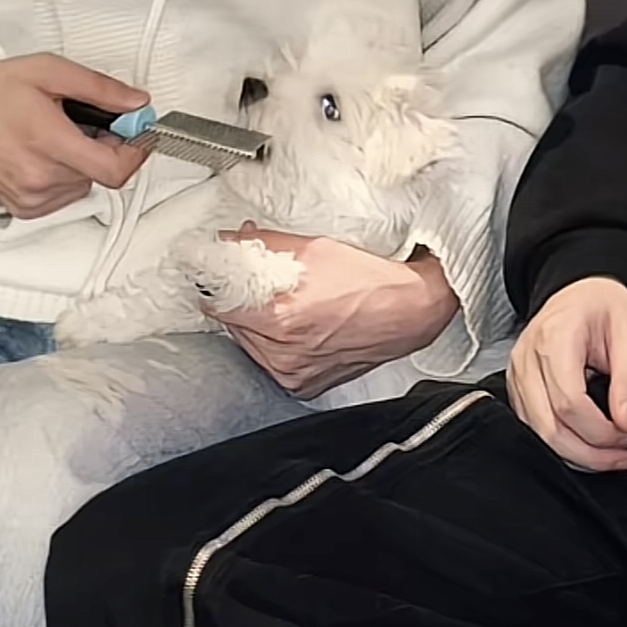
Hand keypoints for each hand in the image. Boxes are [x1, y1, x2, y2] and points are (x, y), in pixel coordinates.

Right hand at [0, 54, 149, 218]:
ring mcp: (33, 197)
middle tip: (85, 123)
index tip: (137, 134)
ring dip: (82, 162)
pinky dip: (64, 176)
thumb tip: (135, 102)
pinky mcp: (25, 209)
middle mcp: (41, 177)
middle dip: (104, 147)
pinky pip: (64, 196)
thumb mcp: (47, 71)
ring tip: (55, 136)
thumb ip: (98, 88)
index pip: (115, 169)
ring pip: (84, 184)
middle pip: (102, 173)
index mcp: (49, 142)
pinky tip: (42, 155)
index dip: (135, 152)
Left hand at [211, 229, 459, 397]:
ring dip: (256, 325)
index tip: (217, 274)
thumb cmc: (370, 280)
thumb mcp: (313, 248)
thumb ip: (262, 244)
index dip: (217, 284)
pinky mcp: (304, 385)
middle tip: (260, 284)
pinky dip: (274, 345)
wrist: (409, 310)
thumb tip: (230, 241)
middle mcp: (284, 353)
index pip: (218, 304)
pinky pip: (270, 363)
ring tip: (285, 305)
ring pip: (249, 345)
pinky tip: (296, 328)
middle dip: (240, 302)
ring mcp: (294, 373)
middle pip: (232, 325)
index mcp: (281, 319)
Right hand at [507, 277, 626, 469]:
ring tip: (610, 454)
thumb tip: (626, 422)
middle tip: (623, 455)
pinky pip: (534, 428)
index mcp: (555, 339)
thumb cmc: (606, 308)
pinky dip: (562, 444)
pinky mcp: (518, 389)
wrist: (582, 292)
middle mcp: (527, 359)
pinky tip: (588, 445)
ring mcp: (517, 375)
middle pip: (549, 426)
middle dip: (589, 452)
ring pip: (538, 433)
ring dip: (576, 453)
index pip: (569, 402)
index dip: (601, 430)